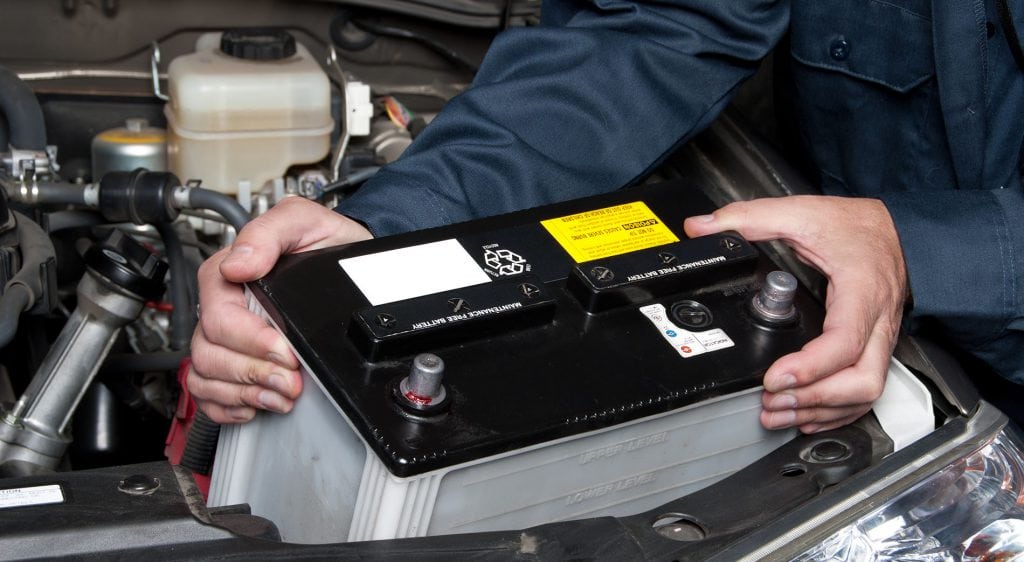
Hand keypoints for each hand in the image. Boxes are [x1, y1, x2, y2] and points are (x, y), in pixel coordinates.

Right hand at [188, 197, 372, 422]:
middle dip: (253, 373)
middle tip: (291, 380)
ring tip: (281, 394)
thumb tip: (240, 263)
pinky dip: (229, 406)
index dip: (251, 341)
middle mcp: (224, 307)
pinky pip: (209, 393)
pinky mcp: (236, 360)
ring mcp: (227, 337)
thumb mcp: (305, 221)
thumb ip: (270, 232)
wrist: (350, 261)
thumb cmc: (326, 242)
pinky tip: (257, 402)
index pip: (218, 317)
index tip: (285, 351)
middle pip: (210, 353)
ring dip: (245, 393)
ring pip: (205, 376)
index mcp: (229, 274)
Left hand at [684, 195, 907, 432]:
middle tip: (772, 401)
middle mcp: (877, 322)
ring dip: (821, 410)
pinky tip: (807, 414)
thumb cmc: (858, 226)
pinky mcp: (877, 348)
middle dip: (814, 400)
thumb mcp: (802, 212)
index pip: (844, 343)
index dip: (810, 367)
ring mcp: (881, 339)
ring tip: (778, 412)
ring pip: (866, 392)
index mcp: (861, 292)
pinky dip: (837, 410)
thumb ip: (750, 217)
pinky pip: (866, 390)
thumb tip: (701, 228)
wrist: (898, 229)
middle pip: (862, 381)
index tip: (773, 377)